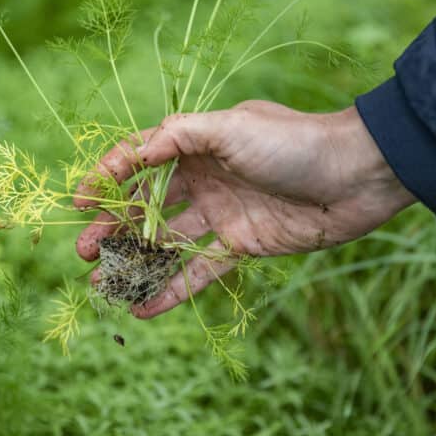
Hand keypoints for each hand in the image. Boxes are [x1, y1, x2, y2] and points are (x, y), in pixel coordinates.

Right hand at [73, 100, 415, 317]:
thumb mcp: (232, 128)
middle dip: (114, 228)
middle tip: (85, 252)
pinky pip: (200, 271)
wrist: (356, 176)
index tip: (79, 201)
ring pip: (168, 244)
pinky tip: (144, 307)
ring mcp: (221, 215)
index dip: (107, 178)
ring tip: (103, 286)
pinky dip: (173, 290)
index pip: (140, 160)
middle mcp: (204, 180)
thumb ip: (179, 136)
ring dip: (136, 263)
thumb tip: (133, 152)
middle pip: (147, 207)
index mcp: (197, 146)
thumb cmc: (294, 142)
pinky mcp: (241, 246)